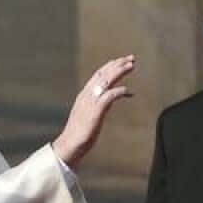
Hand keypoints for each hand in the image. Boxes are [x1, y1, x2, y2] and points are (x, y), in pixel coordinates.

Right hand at [52, 54, 135, 168]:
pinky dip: (120, 91)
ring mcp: (91, 102)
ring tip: (131, 65)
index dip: (111, 66)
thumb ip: (100, 104)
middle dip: (118, 64)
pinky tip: (129, 92)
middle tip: (131, 58)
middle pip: (103, 74)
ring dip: (120, 72)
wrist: (70, 144)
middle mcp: (87, 95)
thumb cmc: (79, 133)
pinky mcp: (96, 111)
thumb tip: (111, 98)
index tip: (122, 61)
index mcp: (84, 94)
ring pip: (106, 80)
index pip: (98, 74)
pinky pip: (110, 96)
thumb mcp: (90, 114)